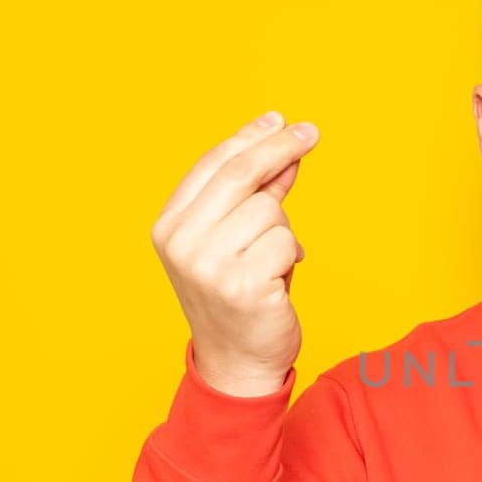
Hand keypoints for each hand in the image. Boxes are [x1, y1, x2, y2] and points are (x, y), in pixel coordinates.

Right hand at [150, 110, 319, 395]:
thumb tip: (286, 148)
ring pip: (269, 210)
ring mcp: (208, 264)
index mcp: (169, 226)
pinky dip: (291, 259)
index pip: (213, 164)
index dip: (250, 137)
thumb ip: (257, 194)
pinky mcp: (242, 285)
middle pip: (240, 174)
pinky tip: (278, 283)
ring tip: (270, 264)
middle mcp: (181, 243)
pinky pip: (286, 244)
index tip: (281, 120)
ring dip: (283, 232)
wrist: (237, 361)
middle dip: (279, 147)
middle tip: (311, 132)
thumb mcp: (237, 238)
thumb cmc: (239, 296)